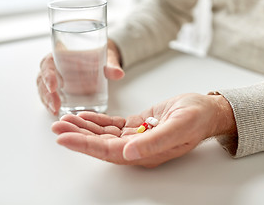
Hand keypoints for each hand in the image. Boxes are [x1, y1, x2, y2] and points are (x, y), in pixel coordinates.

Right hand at [36, 40, 124, 114]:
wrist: (100, 57)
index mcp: (60, 54)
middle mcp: (54, 66)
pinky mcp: (57, 88)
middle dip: (47, 94)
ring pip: (43, 89)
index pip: (48, 63)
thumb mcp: (106, 58)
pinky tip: (54, 112)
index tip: (54, 87)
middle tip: (55, 106)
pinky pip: (48, 95)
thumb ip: (111, 66)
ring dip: (47, 101)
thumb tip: (119, 74)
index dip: (48, 75)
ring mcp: (54, 77)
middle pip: (42, 79)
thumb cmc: (99, 54)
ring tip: (54, 111)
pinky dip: (49, 104)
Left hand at [51, 93, 235, 167]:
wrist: (206, 110)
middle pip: (101, 144)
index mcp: (145, 153)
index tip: (63, 137)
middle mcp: (137, 148)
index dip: (84, 145)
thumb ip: (154, 142)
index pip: (108, 152)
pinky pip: (113, 125)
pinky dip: (97, 120)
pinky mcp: (138, 124)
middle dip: (78, 136)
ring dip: (84, 127)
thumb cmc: (196, 118)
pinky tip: (85, 116)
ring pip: (104, 134)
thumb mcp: (178, 127)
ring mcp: (137, 136)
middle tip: (57, 126)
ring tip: (65, 120)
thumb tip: (128, 154)